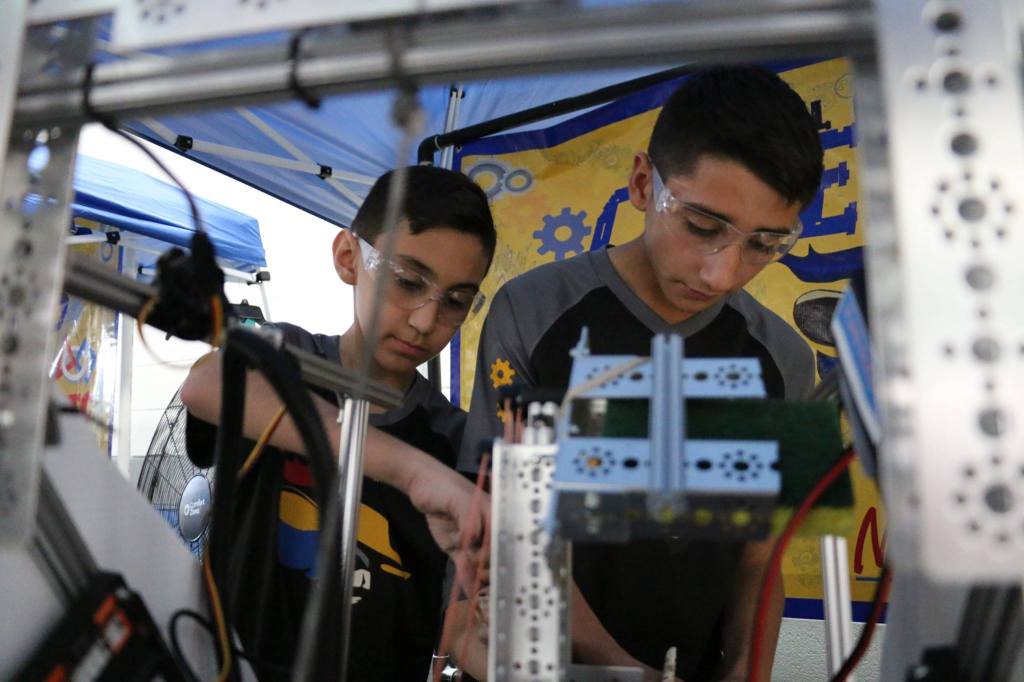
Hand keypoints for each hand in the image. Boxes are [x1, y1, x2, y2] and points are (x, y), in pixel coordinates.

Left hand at [405, 461, 489, 592]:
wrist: (420, 484)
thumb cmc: (442, 486)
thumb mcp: (456, 497)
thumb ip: (467, 516)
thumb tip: (474, 538)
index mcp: (492, 514)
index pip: (501, 539)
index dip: (497, 553)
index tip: (488, 564)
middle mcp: (486, 529)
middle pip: (494, 554)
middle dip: (490, 569)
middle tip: (481, 578)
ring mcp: (471, 540)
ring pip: (480, 563)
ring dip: (481, 578)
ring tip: (479, 593)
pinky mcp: (457, 548)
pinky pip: (465, 566)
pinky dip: (468, 579)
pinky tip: (472, 594)